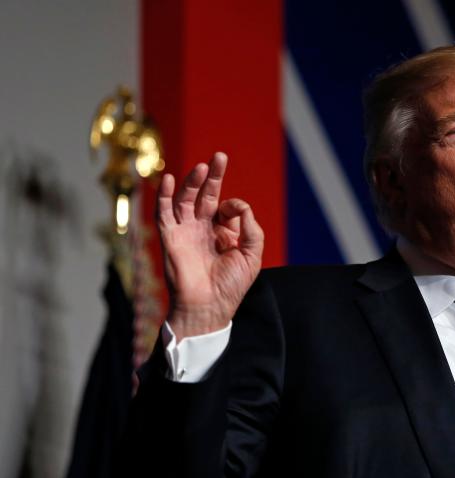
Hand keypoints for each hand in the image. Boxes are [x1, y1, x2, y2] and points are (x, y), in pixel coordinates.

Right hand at [158, 152, 263, 337]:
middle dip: (212, 176)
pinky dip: (164, 195)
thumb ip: (251, 229)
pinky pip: (164, 212)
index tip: (236, 212)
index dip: (234, 204)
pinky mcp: (170, 237)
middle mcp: (202, 228)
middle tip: (219, 156)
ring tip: (202, 167)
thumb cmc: (231, 285)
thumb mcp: (251, 255)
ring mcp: (185, 231)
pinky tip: (169, 179)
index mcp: (223, 233)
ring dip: (192, 182)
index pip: (226, 206)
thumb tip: (241, 206)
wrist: (209, 306)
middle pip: (205, 195)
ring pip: (186, 199)